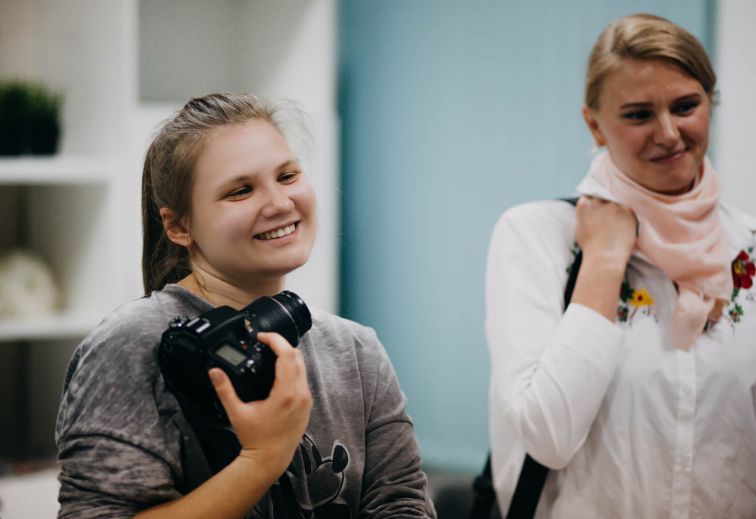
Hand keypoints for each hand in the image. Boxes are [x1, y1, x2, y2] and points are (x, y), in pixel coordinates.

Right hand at [208, 332, 311, 475]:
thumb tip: (214, 371)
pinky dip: (293, 369)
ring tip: (271, 353)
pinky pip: (303, 378)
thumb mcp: (236, 413)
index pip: (287, 355)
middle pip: (297, 356)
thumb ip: (224, 390)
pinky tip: (280, 370)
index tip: (262, 336)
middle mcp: (300, 394)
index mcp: (285, 394)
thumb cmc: (255, 439)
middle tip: (265, 342)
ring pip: (302, 366)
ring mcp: (306, 399)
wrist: (270, 460)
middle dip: (282, 345)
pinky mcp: (307, 404)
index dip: (275, 340)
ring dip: (289, 356)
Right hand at [574, 196, 636, 269]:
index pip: (587, 197)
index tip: (595, 210)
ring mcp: (614, 205)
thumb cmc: (589, 247)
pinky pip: (628, 209)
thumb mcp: (578, 229)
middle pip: (602, 197)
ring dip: (616, 210)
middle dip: (603, 204)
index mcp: (584, 206)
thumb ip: (582, 216)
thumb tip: (586, 212)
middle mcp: (599, 202)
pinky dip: (626, 216)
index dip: (592, 204)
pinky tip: (623, 226)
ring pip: (616, 202)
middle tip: (607, 216)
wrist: (605, 256)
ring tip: (616, 224)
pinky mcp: (628, 211)